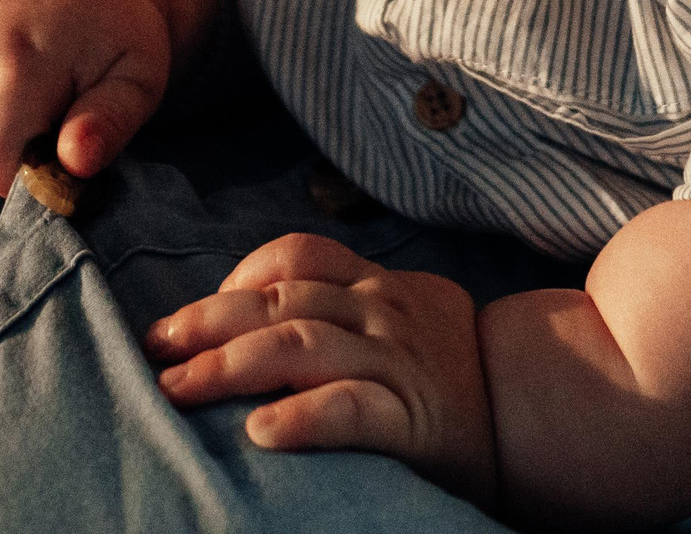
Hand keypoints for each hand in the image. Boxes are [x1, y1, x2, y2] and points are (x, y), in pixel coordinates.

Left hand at [147, 233, 497, 507]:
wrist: (536, 411)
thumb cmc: (453, 369)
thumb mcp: (405, 316)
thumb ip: (345, 307)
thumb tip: (255, 316)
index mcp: (377, 286)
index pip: (298, 257)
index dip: (236, 278)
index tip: (188, 315)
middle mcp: (382, 314)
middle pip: (281, 300)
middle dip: (208, 322)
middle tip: (155, 348)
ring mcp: (396, 363)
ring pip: (300, 344)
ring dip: (229, 365)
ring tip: (179, 389)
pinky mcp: (412, 420)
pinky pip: (349, 410)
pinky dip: (300, 419)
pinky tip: (260, 433)